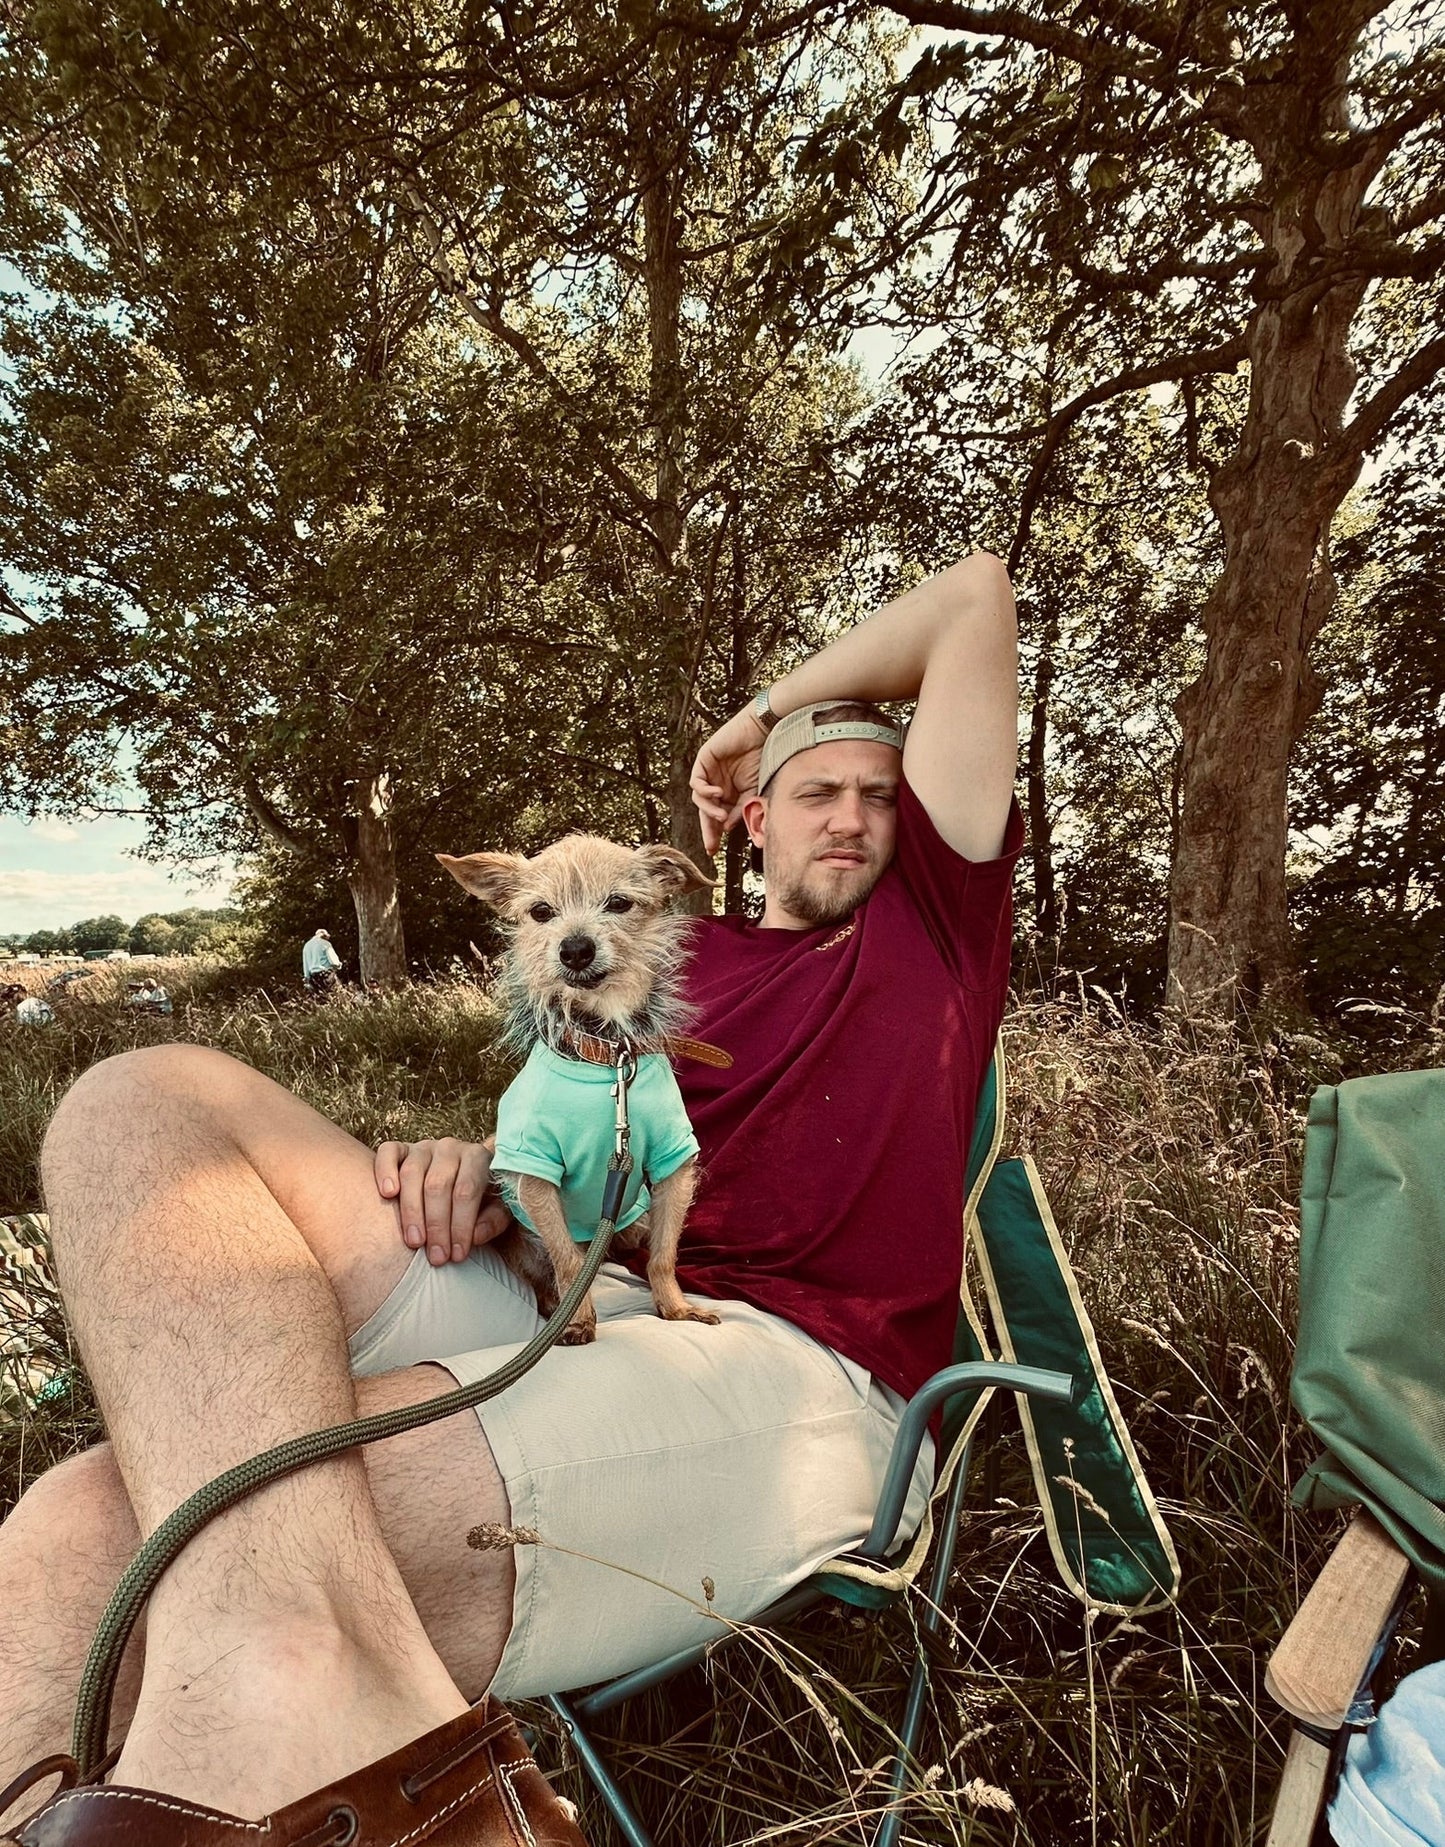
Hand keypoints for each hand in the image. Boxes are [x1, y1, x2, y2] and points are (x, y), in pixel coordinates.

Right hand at [373, 1137, 511, 1264]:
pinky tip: (387, 1194)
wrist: (460, 1177)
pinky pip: (388, 1152)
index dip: (461, 1225)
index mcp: (478, 1157)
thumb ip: (493, 1220)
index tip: (457, 1254)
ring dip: (411, 1210)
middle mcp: (450, 1148)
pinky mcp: (401, 1149)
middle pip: (437, 1185)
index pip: (467, 1191)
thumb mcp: (498, 1208)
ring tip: (414, 1241)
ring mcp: (424, 1147)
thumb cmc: (481, 1197)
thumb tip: (475, 1236)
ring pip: (411, 1173)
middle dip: (436, 1225)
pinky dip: (385, 1171)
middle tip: (436, 1256)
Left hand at [689, 703, 767, 855]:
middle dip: (707, 828)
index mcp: (729, 792)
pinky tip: (718, 794)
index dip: (714, 833)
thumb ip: (741, 810)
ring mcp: (709, 773)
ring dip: (709, 810)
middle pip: (705, 810)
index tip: (714, 849)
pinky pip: (696, 782)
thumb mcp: (754, 792)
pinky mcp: (704, 760)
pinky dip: (705, 791)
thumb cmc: (763, 757)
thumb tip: (726, 828)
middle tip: (711, 845)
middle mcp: (717, 784)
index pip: (717, 816)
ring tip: (722, 815)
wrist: (764, 732)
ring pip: (699, 799)